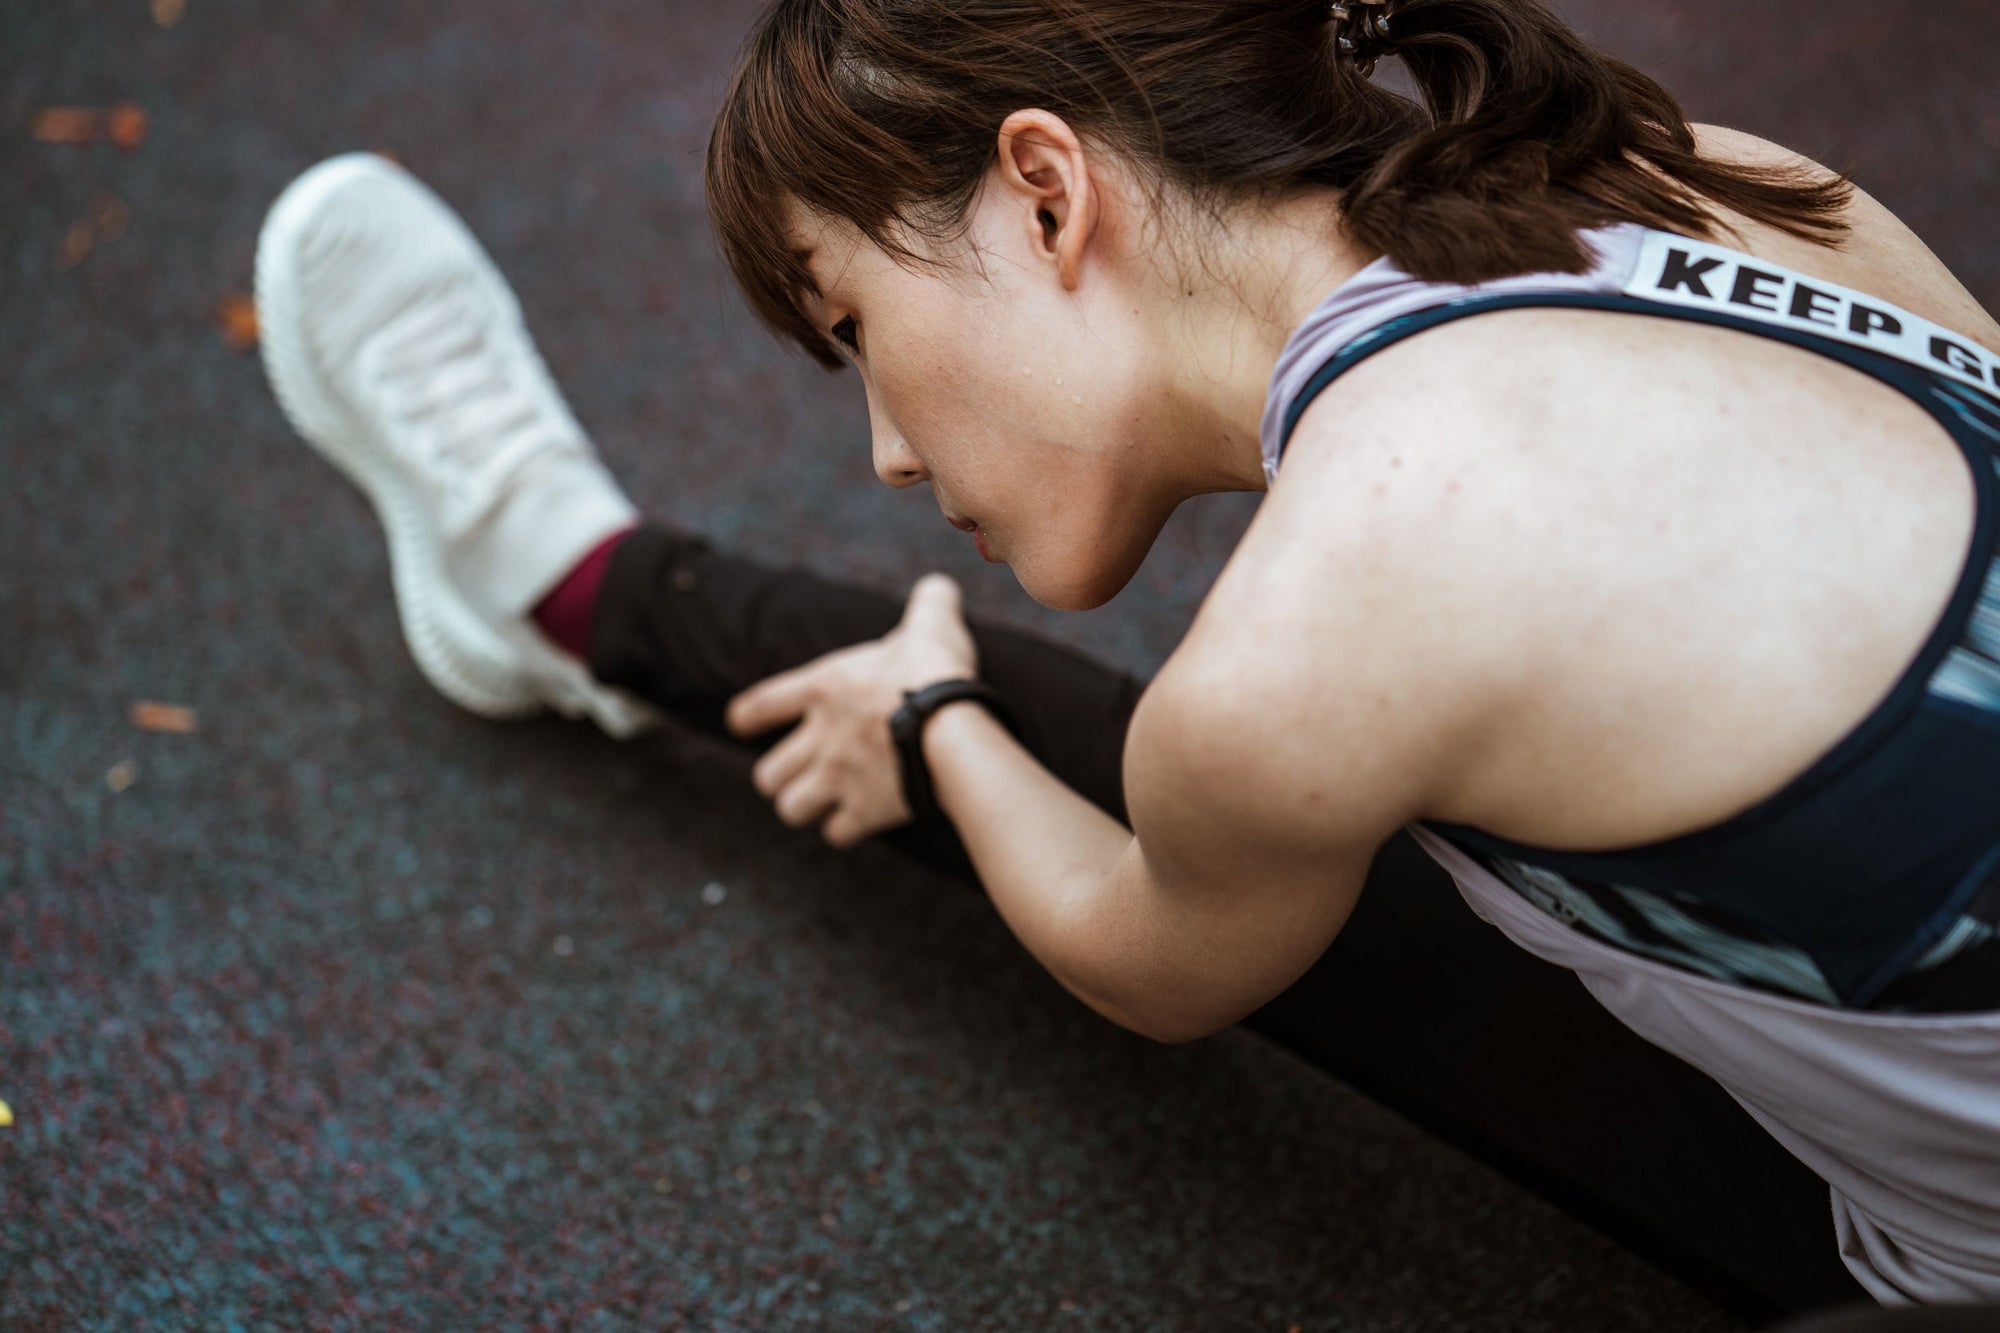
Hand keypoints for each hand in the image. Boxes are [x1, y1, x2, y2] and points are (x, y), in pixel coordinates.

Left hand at [726, 573, 978, 847]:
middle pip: (768, 775)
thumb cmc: (935, 672)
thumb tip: (940, 585)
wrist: (953, 729)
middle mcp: (820, 738)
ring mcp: (838, 778)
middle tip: (801, 773)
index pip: (761, 705)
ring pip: (792, 809)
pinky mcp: (864, 812)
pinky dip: (844, 828)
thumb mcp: (931, 623)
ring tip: (822, 802)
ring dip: (804, 806)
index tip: (739, 723)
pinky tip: (858, 820)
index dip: (747, 717)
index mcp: (823, 688)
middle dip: (780, 778)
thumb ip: (930, 602)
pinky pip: (836, 833)